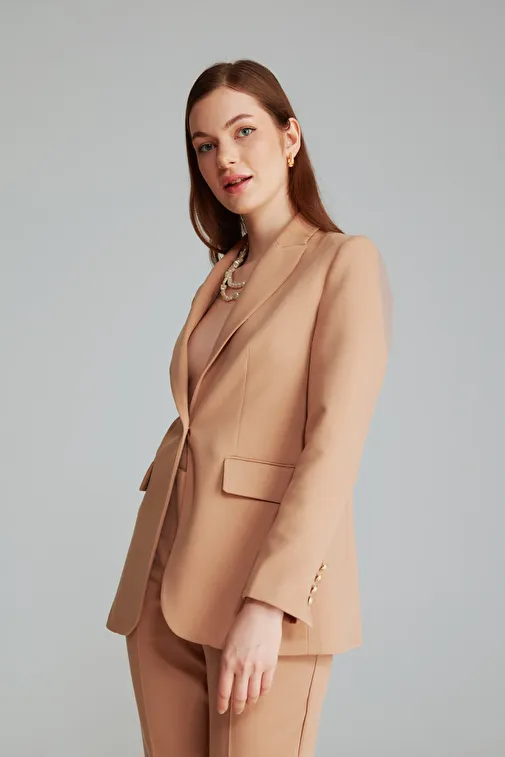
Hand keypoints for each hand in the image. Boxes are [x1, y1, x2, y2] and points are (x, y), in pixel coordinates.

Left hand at [217, 598, 282, 714]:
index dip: (222, 704)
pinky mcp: (271, 664)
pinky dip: (262, 692)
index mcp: (228, 661)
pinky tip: (260, 692)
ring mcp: (258, 667)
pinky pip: (266, 686)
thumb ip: (227, 661)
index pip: (224, 691)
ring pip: (253, 694)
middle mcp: (242, 667)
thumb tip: (228, 678)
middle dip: (237, 707)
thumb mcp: (228, 642)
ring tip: (248, 702)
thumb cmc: (242, 623)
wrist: (262, 611)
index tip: (222, 710)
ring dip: (250, 701)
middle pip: (239, 697)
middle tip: (237, 710)